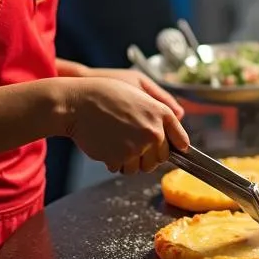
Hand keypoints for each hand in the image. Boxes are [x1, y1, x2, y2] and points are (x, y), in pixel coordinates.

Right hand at [61, 77, 188, 175]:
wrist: (78, 103)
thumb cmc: (105, 94)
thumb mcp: (138, 90)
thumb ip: (160, 106)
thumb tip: (178, 118)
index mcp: (160, 112)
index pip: (180, 138)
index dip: (178, 146)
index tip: (177, 150)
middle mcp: (154, 131)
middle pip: (161, 158)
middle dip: (148, 155)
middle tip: (131, 143)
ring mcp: (138, 147)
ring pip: (141, 168)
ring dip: (130, 160)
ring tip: (116, 141)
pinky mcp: (121, 159)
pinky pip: (121, 169)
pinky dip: (113, 161)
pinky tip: (105, 145)